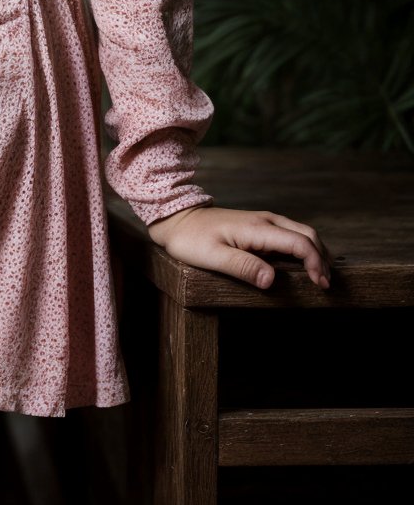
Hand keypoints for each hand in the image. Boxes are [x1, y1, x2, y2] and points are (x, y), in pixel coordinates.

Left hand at [146, 204, 333, 290]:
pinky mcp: (259, 226)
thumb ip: (243, 267)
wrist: (177, 218)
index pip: (299, 243)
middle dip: (322, 258)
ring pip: (300, 232)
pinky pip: (289, 234)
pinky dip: (304, 248)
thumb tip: (272, 280)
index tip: (321, 286)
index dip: (315, 264)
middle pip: (307, 234)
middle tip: (327, 285)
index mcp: (257, 228)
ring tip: (321, 277)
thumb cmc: (191, 240)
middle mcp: (265, 220)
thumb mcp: (213, 257)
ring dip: (316, 252)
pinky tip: (304, 264)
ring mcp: (263, 221)